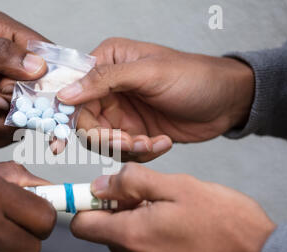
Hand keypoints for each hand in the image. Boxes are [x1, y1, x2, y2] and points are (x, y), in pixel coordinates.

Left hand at [0, 10, 47, 148]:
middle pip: (40, 90)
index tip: (51, 99)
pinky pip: (7, 130)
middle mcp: (7, 62)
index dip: (53, 76)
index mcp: (3, 35)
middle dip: (23, 105)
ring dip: (3, 123)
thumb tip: (38, 66)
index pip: (44, 53)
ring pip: (26, 115)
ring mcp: (0, 88)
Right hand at [57, 38, 253, 161]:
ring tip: (153, 142)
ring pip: (103, 142)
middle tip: (128, 143)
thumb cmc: (194, 76)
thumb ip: (104, 80)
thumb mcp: (149, 72)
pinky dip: (142, 153)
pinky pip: (124, 152)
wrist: (228, 101)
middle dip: (106, 139)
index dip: (66, 116)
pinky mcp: (134, 133)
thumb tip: (65, 93)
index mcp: (107, 63)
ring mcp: (121, 114)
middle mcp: (109, 89)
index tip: (59, 142)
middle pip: (85, 123)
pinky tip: (163, 142)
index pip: (73, 92)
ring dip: (127, 148)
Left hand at [71, 163, 274, 251]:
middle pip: (107, 235)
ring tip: (174, 226)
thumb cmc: (226, 224)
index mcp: (132, 237)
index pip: (82, 224)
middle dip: (123, 217)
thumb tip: (100, 185)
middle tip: (156, 207)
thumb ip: (131, 183)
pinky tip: (179, 245)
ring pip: (127, 251)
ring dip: (141, 235)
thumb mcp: (178, 187)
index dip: (88, 205)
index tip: (102, 197)